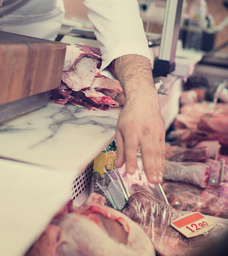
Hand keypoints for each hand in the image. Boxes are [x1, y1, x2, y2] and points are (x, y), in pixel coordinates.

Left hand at [113, 54, 164, 183]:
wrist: (143, 100)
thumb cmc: (129, 115)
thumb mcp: (119, 129)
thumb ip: (120, 148)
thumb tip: (119, 165)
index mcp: (131, 130)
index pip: (131, 147)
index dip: (131, 160)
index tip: (131, 172)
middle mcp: (144, 131)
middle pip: (147, 151)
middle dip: (149, 167)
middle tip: (151, 181)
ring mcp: (154, 132)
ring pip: (157, 152)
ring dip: (158, 168)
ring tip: (157, 180)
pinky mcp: (161, 133)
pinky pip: (162, 150)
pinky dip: (161, 162)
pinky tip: (160, 171)